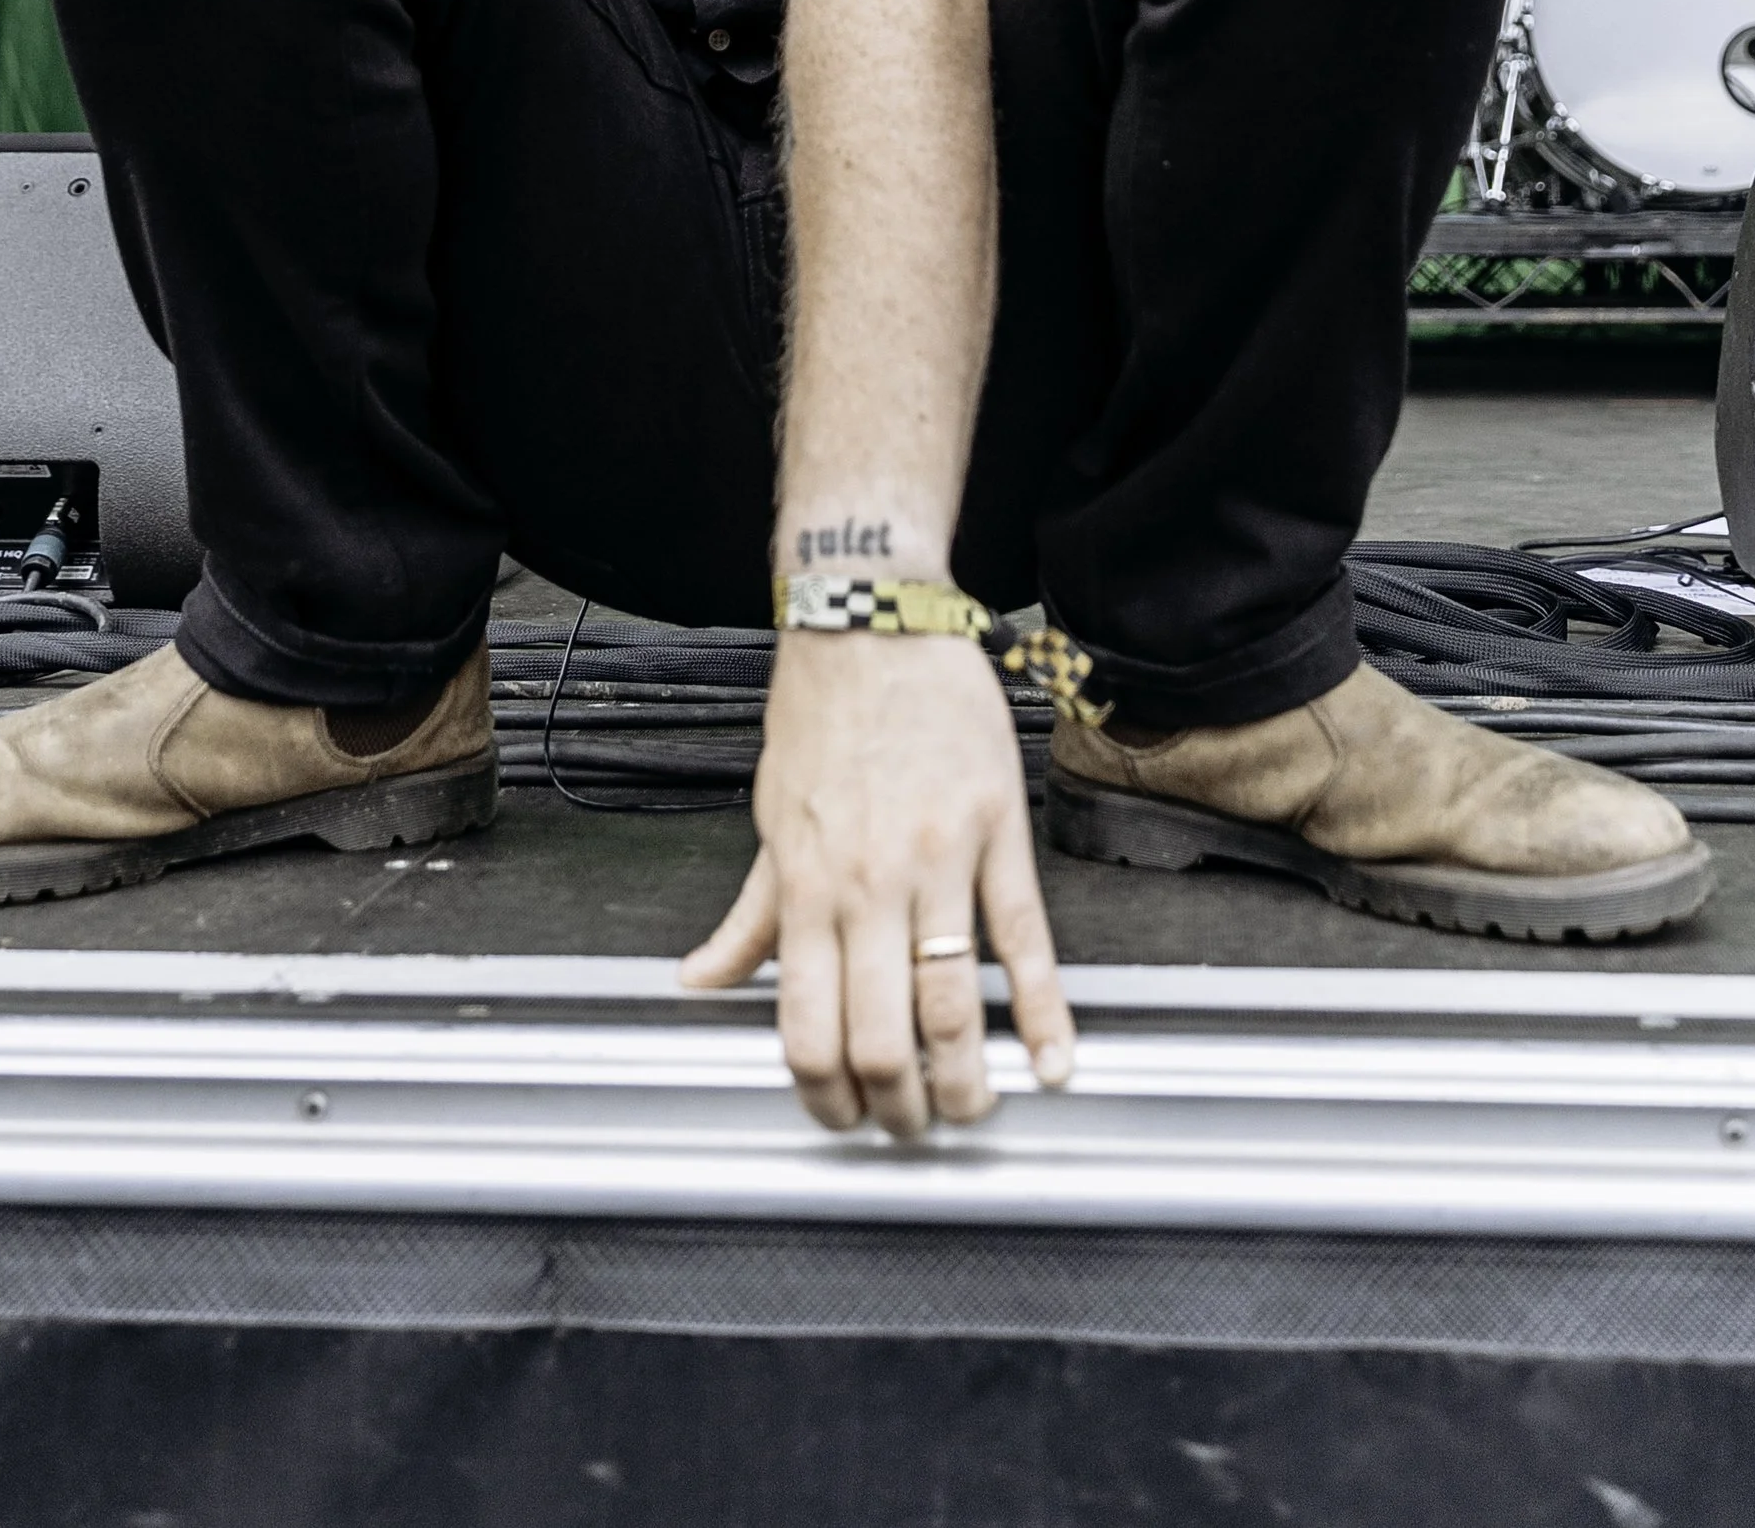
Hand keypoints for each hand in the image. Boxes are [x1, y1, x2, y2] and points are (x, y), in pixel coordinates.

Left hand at [680, 632, 1075, 1137]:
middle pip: (883, 1037)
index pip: (808, 1030)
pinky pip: (1024, 939)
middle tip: (912, 1129)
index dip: (826, 1097)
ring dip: (965, 1080)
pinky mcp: (997, 834)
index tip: (844, 1119)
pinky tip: (1052, 1062)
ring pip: (954, 1004)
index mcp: (807, 886)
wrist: (871, 624)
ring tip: (971, 1109)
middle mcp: (868, 885)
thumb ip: (749, 915)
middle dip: (899, 1108)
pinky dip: (1043, 1014)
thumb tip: (702, 980)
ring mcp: (938, 862)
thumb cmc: (819, 715)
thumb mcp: (770, 818)